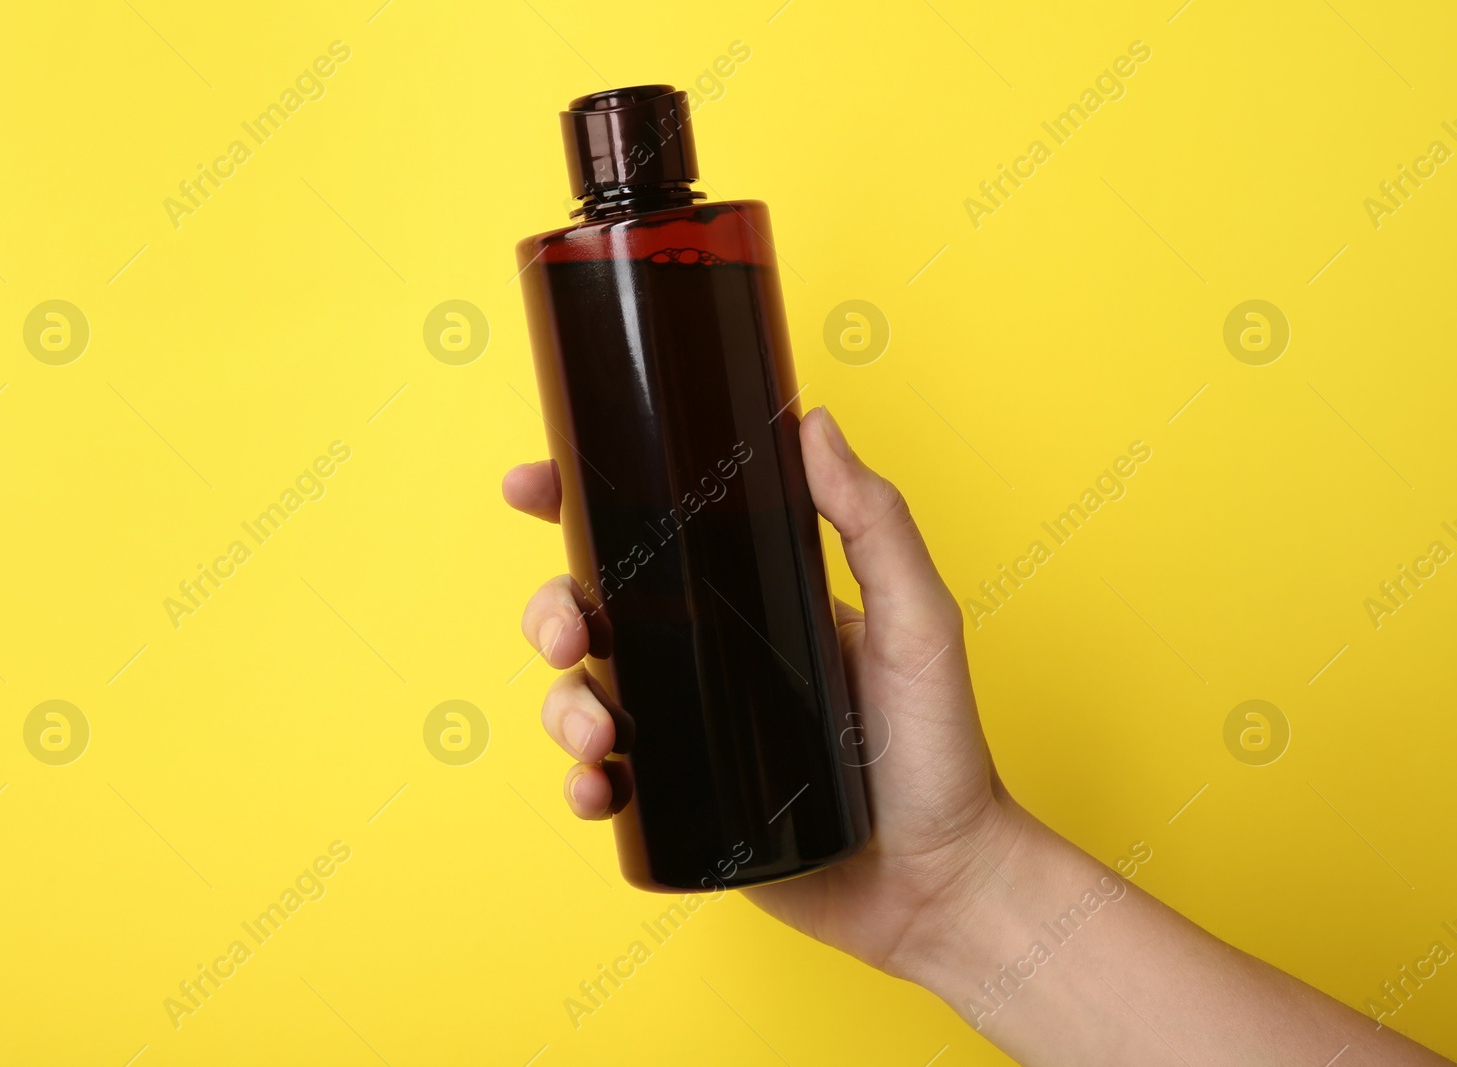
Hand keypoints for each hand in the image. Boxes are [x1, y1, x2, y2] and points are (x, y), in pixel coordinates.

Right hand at [502, 406, 1028, 977]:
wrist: (941, 880)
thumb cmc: (942, 746)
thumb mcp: (916, 621)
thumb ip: (874, 523)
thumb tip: (815, 424)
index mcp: (750, 598)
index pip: (653, 533)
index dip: (580, 504)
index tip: (532, 486)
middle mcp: (711, 657)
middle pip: (596, 613)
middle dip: (552, 612)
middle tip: (566, 635)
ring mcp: (693, 731)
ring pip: (584, 695)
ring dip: (562, 705)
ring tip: (597, 733)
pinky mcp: (684, 804)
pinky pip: (605, 784)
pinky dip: (581, 785)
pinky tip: (598, 790)